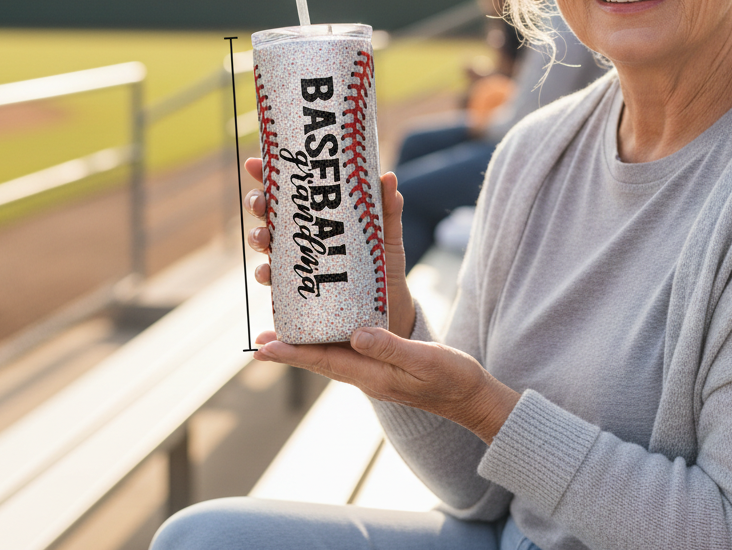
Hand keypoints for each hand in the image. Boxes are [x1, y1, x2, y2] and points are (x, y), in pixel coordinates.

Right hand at [243, 157, 414, 337]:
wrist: (388, 308)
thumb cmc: (383, 264)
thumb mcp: (387, 235)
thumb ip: (388, 209)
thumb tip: (389, 178)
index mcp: (318, 214)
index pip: (288, 188)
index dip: (268, 174)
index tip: (255, 164)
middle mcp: (301, 234)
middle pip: (268, 212)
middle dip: (257, 202)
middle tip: (260, 202)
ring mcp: (296, 259)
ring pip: (264, 242)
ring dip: (256, 237)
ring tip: (263, 239)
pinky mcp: (296, 287)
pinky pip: (272, 280)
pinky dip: (263, 274)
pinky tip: (267, 274)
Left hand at [254, 325, 520, 443]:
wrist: (472, 399)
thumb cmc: (453, 379)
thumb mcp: (424, 359)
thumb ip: (391, 347)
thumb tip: (357, 335)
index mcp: (373, 376)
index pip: (324, 362)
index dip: (292, 354)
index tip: (263, 348)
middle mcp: (367, 376)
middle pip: (320, 361)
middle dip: (289, 351)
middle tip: (259, 342)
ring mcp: (374, 374)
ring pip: (331, 358)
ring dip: (305, 347)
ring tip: (280, 335)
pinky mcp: (382, 367)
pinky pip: (347, 353)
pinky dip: (329, 342)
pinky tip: (325, 331)